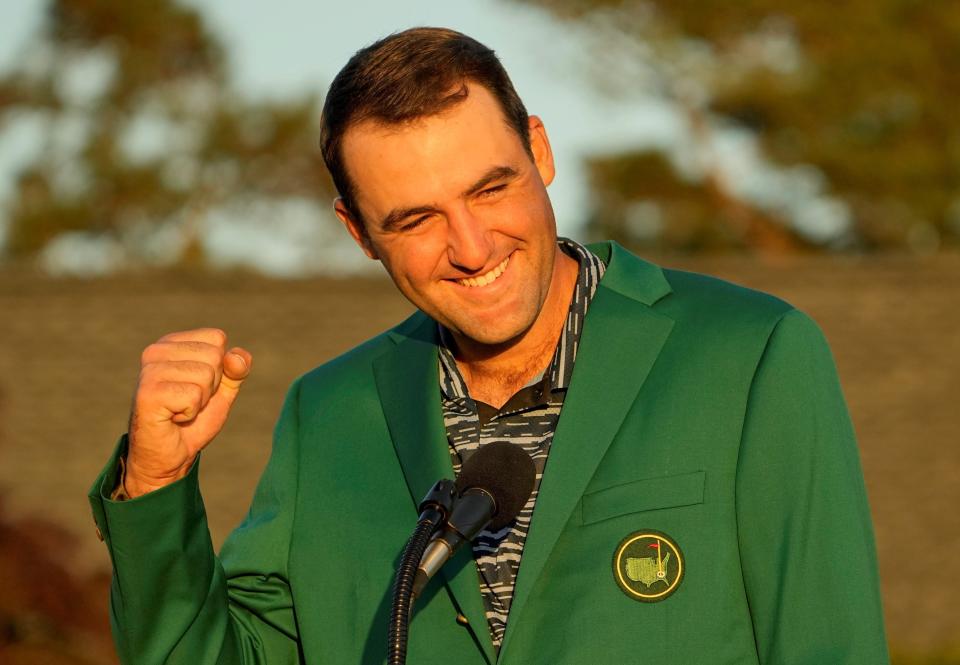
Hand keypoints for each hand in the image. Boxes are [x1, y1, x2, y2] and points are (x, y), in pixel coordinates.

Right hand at [125, 328, 251, 497]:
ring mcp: (149, 370)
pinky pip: (194, 395)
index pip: (217, 338)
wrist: (169, 457)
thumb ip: (237, 369)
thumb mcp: (222, 390)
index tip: (197, 387)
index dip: (219, 369)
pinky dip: (190, 413)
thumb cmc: (193, 421)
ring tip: (179, 411)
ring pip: (205, 375)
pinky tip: (172, 418)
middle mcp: (156, 351)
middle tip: (188, 403)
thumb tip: (236, 356)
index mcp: (171, 343)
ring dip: (200, 401)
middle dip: (210, 386)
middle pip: (214, 356)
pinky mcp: (147, 392)